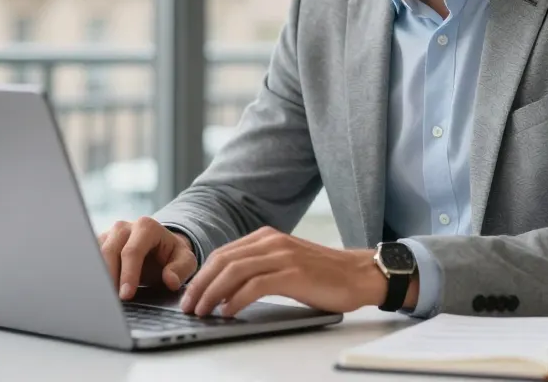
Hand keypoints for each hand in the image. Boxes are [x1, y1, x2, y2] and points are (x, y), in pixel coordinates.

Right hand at [98, 216, 198, 299]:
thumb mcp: (185, 260)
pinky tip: (94, 291)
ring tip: (101, 298)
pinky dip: (91, 274)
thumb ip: (181, 269)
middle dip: (109, 277)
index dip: (128, 274)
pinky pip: (88, 258)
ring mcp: (109, 234)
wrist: (159, 248)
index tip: (126, 295)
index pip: (132, 251)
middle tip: (110, 301)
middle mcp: (124, 227)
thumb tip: (170, 280)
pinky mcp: (98, 244)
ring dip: (97, 276)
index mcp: (146, 227)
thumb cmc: (171, 256)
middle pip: (109, 251)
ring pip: (95, 254)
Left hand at [179, 227, 406, 316]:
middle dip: (200, 284)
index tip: (189, 294)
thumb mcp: (286, 264)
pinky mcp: (293, 273)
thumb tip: (225, 290)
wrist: (359, 275)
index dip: (201, 274)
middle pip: (223, 260)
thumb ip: (259, 268)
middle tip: (188, 305)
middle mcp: (272, 241)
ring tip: (202, 311)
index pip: (223, 253)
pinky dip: (236, 298)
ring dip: (212, 292)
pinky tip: (227, 311)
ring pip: (234, 270)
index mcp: (267, 236)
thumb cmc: (324, 275)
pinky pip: (255, 285)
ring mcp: (283, 255)